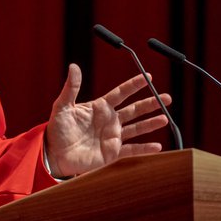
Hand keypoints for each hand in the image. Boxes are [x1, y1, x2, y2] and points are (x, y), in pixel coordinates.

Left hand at [43, 64, 171, 177]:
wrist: (54, 154)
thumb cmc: (57, 129)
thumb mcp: (62, 106)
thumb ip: (71, 88)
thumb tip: (73, 66)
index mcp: (100, 107)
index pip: (121, 93)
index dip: (134, 85)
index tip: (148, 77)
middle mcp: (110, 121)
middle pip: (135, 110)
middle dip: (151, 103)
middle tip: (166, 98)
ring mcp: (112, 137)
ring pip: (137, 128)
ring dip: (151, 123)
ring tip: (165, 119)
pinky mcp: (112, 153)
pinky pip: (132, 150)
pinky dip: (144, 149)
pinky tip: (157, 146)